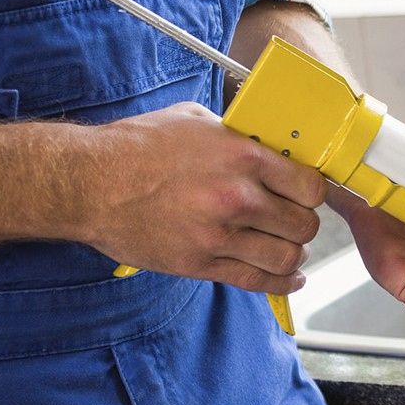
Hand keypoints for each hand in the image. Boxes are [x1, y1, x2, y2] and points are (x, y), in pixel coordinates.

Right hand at [80, 102, 327, 294]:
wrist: (90, 183)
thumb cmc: (138, 146)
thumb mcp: (195, 121)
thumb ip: (238, 135)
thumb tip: (270, 144)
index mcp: (241, 157)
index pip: (310, 186)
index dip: (313, 193)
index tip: (308, 195)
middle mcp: (236, 197)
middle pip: (304, 225)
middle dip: (304, 224)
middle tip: (294, 221)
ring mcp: (218, 235)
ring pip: (286, 257)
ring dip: (293, 255)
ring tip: (287, 248)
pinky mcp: (200, 263)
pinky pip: (256, 281)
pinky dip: (281, 283)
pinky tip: (291, 278)